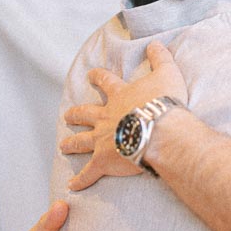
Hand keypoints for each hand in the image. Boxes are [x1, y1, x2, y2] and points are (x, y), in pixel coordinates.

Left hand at [61, 42, 187, 191]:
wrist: (160, 132)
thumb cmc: (164, 104)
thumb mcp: (167, 74)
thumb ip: (161, 58)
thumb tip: (155, 43)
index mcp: (119, 97)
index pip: (105, 83)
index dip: (98, 78)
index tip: (91, 75)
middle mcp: (105, 117)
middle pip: (85, 114)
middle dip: (76, 114)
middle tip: (68, 115)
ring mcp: (102, 140)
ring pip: (81, 141)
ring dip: (72, 143)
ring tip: (63, 146)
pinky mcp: (103, 161)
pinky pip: (89, 173)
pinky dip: (80, 180)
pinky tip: (72, 186)